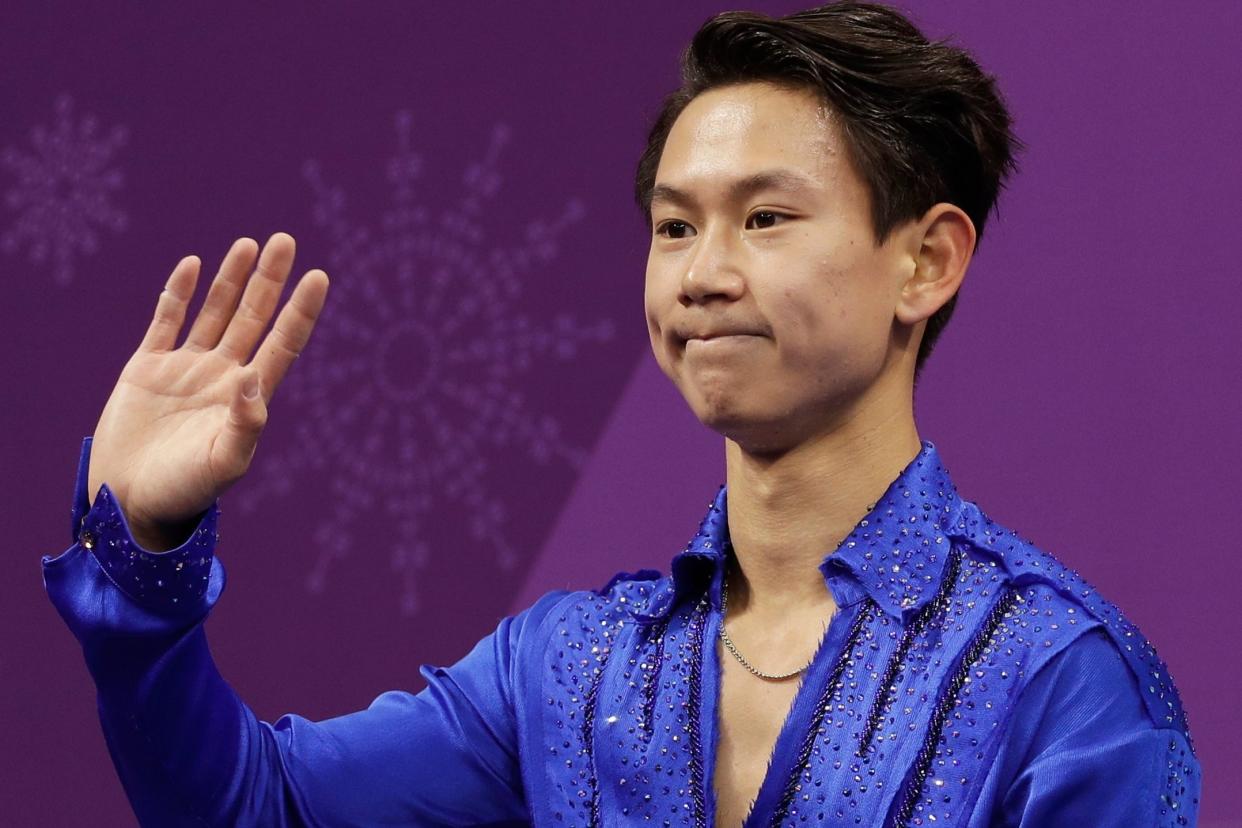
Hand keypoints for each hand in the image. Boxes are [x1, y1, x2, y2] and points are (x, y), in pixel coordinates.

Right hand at [87, 232, 328, 550]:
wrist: (130, 502)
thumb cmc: (185, 491)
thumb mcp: (225, 462)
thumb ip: (246, 422)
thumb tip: (254, 375)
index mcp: (248, 396)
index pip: (283, 343)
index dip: (301, 311)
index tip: (320, 276)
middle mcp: (222, 375)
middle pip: (253, 317)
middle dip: (269, 280)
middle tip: (286, 241)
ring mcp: (185, 368)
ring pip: (214, 312)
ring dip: (231, 279)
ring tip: (248, 244)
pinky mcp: (147, 368)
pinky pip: (165, 321)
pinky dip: (178, 294)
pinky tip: (193, 265)